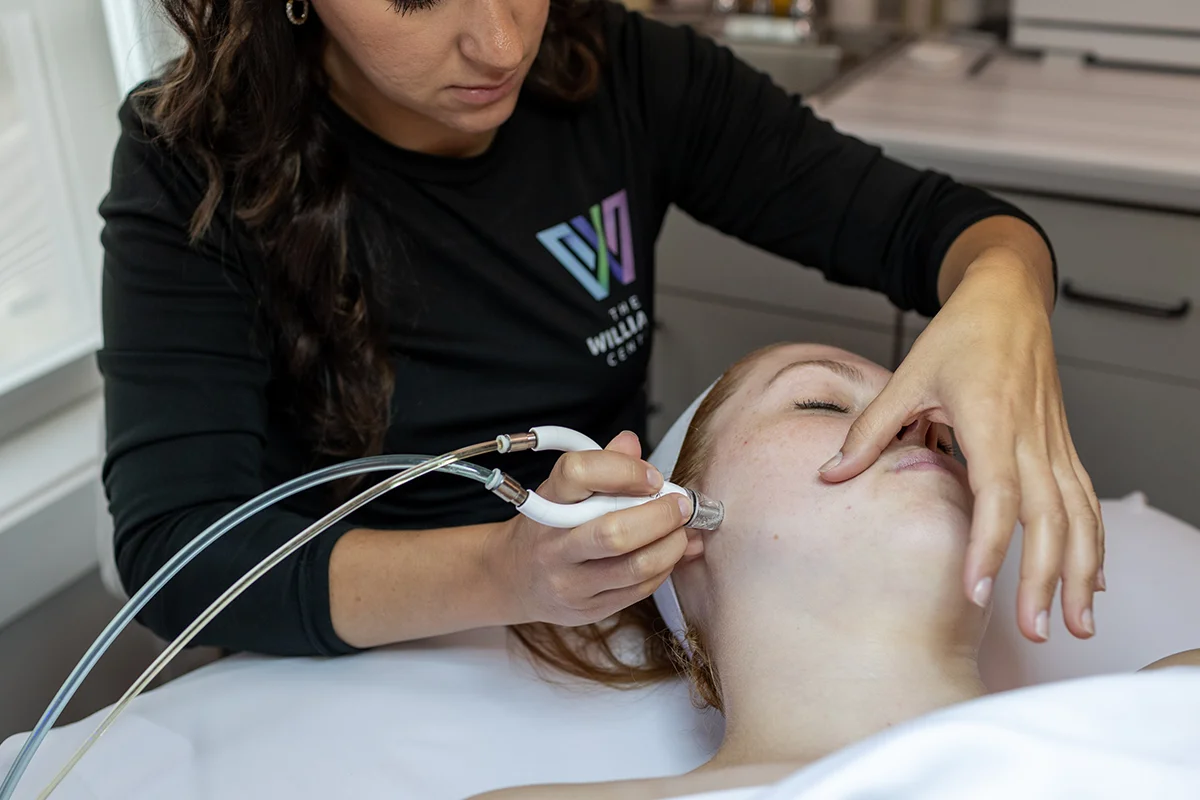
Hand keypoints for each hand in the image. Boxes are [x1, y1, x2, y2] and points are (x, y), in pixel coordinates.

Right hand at [489, 431, 701, 626]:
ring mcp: (570, 581)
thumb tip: (633, 443)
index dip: (625, 471)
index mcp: (548, 503)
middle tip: (681, 506)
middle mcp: (555, 544)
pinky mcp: (588, 608)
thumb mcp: (562, 490)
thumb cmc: (548, 527)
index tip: (652, 477)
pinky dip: (664, 568)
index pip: (580, 474)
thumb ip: (599, 465)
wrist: (513, 577)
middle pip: (615, 532)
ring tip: (681, 531)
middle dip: (662, 516)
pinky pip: (639, 589)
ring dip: (672, 546)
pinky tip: (668, 554)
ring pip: (635, 566)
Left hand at [819, 255, 1103, 642]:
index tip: (978, 589)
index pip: (998, 495)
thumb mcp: (906, 376)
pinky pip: (1086, 500)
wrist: (1007, 298)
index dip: (990, 545)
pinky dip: (1094, 542)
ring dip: (1081, 571)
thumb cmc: (961, 335)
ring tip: (1077, 623)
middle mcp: (1030, 436)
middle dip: (1048, 579)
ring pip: (1079, 516)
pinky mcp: (1062, 444)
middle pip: (1049, 518)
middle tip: (1037, 628)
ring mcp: (1052, 442)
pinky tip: (1093, 578)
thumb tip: (830, 475)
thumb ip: (871, 431)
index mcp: (990, 420)